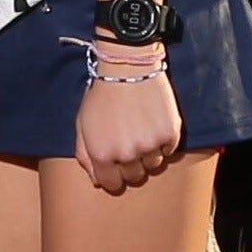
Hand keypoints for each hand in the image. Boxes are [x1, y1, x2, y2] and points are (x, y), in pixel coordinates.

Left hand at [74, 72, 181, 193]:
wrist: (127, 67)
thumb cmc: (102, 94)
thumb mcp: (82, 123)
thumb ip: (85, 154)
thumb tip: (96, 179)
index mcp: (101, 153)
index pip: (112, 185)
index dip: (114, 177)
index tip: (117, 166)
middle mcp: (126, 154)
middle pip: (134, 177)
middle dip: (131, 164)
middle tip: (129, 143)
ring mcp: (149, 145)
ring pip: (153, 165)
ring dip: (148, 152)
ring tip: (142, 129)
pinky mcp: (170, 134)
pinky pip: (169, 150)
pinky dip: (163, 141)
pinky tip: (154, 123)